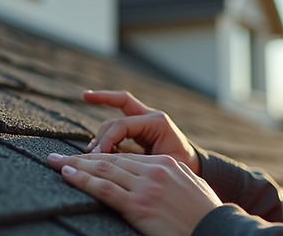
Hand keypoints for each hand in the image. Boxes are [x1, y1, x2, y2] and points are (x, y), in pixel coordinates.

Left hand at [48, 152, 220, 235]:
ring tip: (54, 163)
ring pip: (103, 169)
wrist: (216, 231)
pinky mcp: (139, 204)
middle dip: (80, 158)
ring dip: (74, 165)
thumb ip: (169, 180)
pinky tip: (67, 175)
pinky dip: (82, 180)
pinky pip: (104, 188)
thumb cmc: (205, 216)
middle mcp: (154, 170)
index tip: (80, 160)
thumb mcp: (189, 189)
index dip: (99, 158)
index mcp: (166, 164)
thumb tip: (151, 182)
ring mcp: (146, 186)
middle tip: (56, 156)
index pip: (125, 158)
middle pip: (110, 159)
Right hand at [83, 90, 199, 174]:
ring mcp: (144, 120)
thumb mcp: (162, 164)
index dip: (107, 140)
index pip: (123, 125)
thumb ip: (140, 161)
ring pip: (116, 116)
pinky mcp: (139, 128)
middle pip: (117, 118)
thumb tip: (113, 163)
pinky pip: (119, 121)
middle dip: (101, 135)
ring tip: (90, 152)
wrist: (193, 164)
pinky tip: (90, 116)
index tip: (97, 156)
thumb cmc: (181, 166)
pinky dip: (105, 124)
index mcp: (158, 122)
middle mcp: (150, 116)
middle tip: (90, 154)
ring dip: (101, 134)